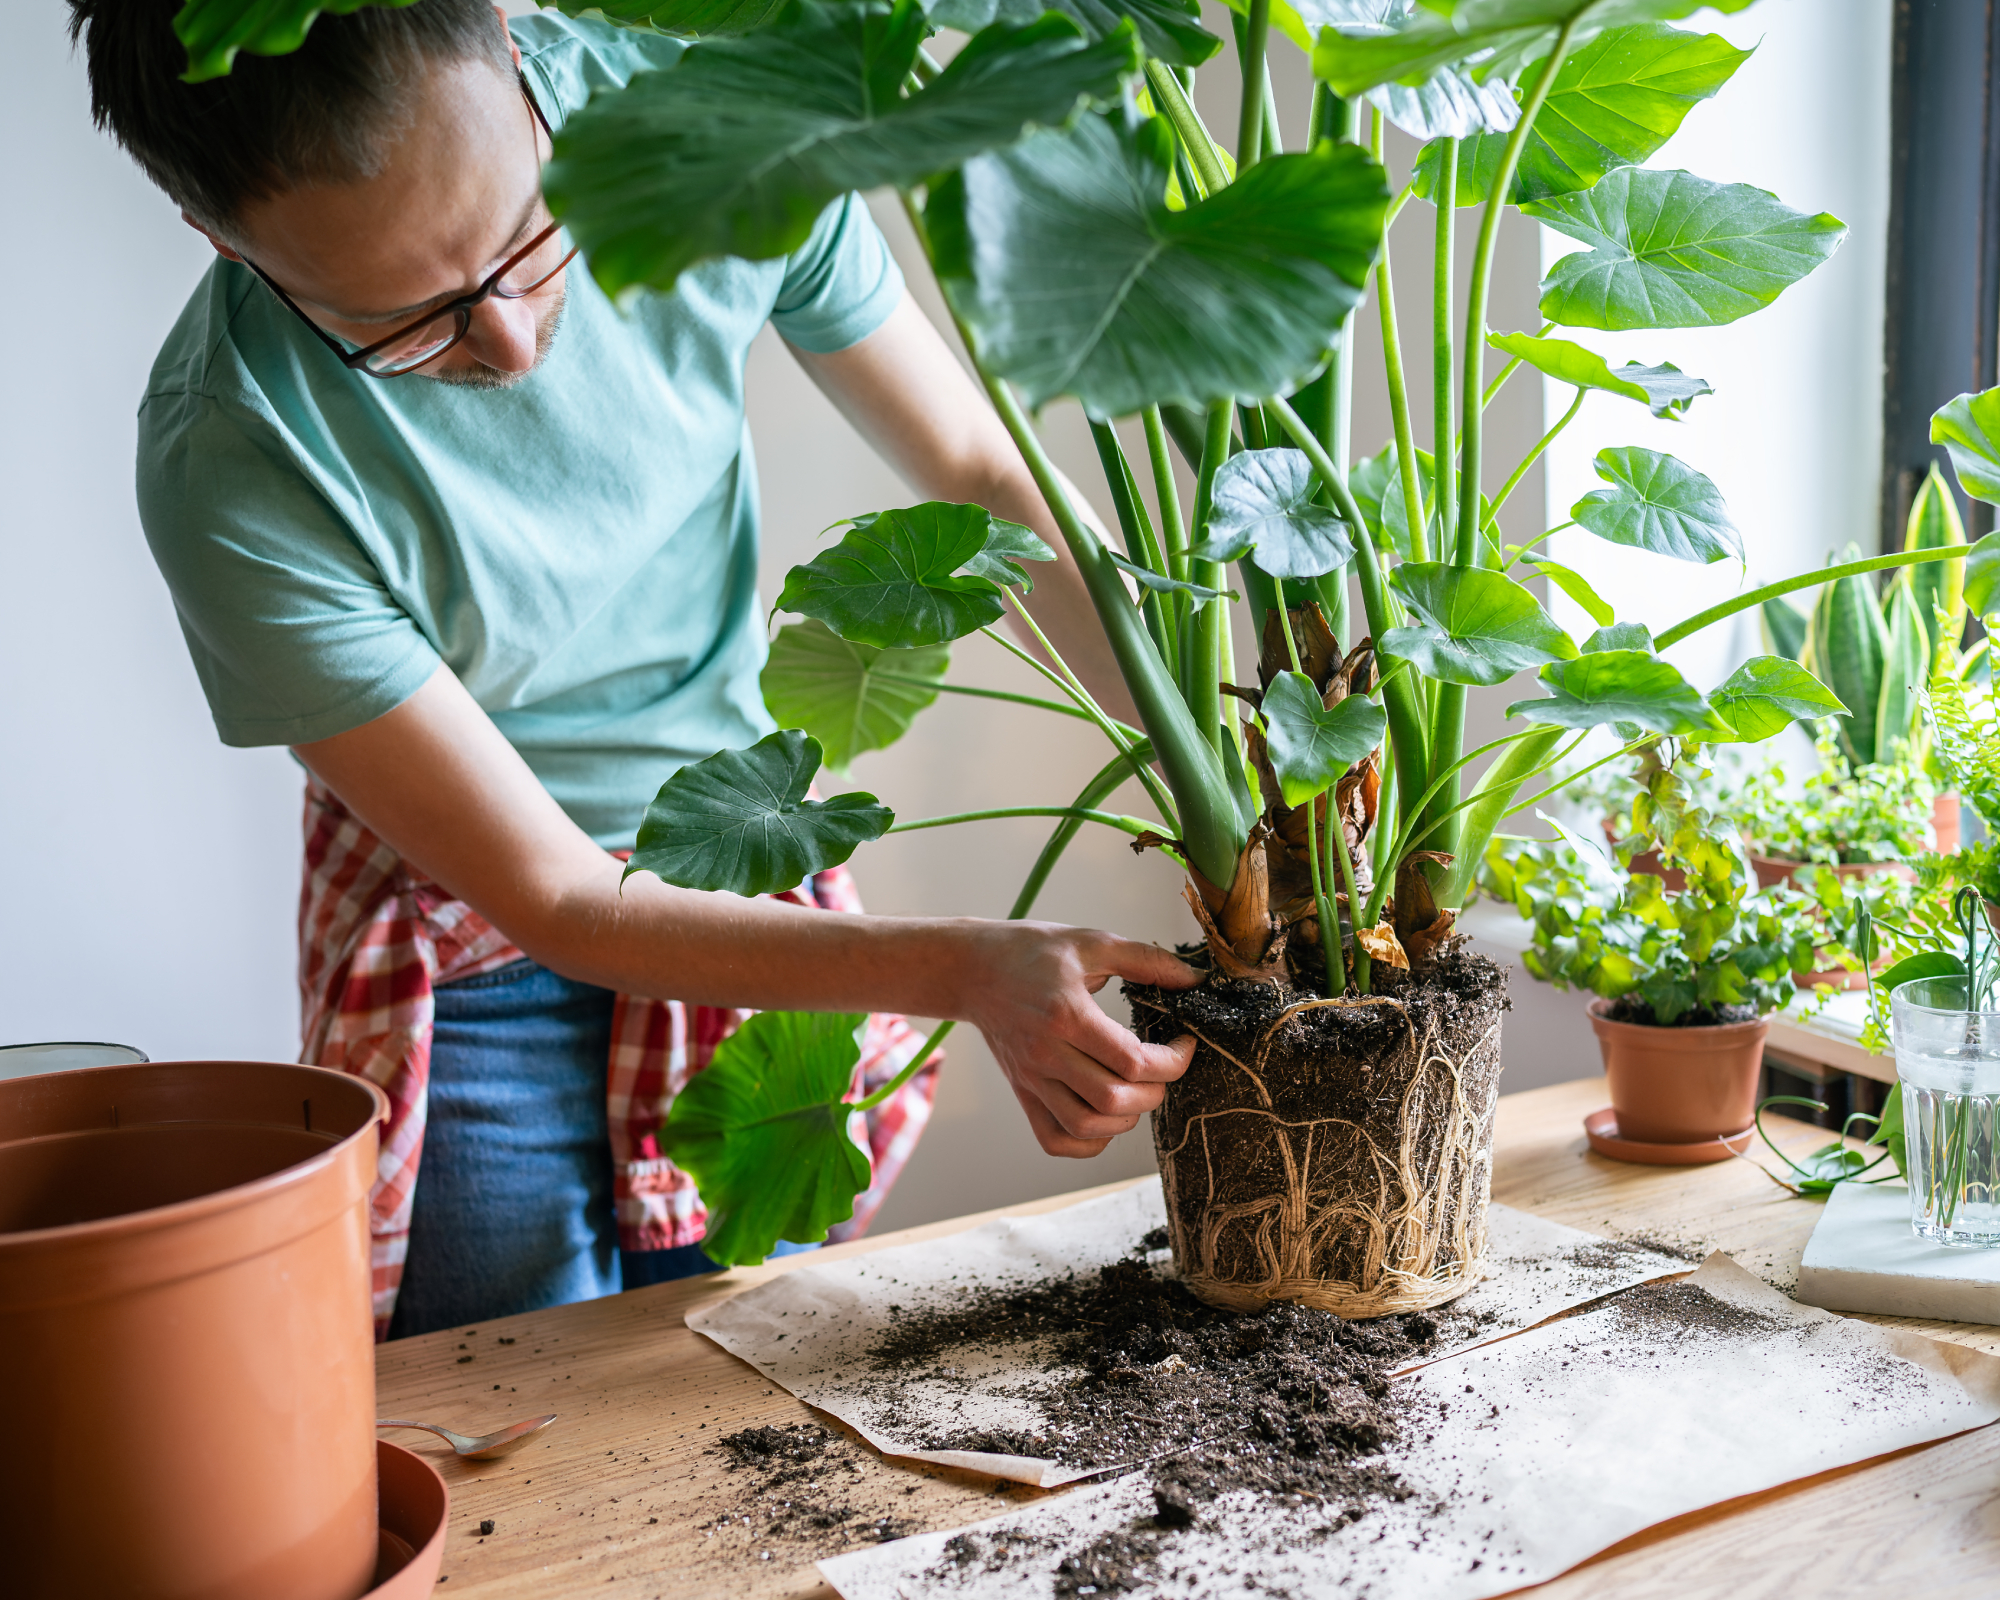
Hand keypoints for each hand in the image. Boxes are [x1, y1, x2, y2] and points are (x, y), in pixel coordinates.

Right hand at [957, 921, 1198, 1157]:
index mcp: (1068, 1015)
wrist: (973, 969)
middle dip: (1156, 1090)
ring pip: (1087, 1126)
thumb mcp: (1091, 943)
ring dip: (1126, 1118)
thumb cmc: (1031, 952)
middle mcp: (1048, 1054)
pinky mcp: (1024, 1092)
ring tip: (1138, 1091)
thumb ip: (1146, 960)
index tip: (1184, 1044)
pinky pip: (1055, 1139)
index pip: (1133, 1061)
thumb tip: (1193, 980)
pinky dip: (1089, 1141)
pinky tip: (1106, 1115)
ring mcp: (1033, 1079)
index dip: (1173, 1060)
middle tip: (1164, 1066)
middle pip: (1115, 1100)